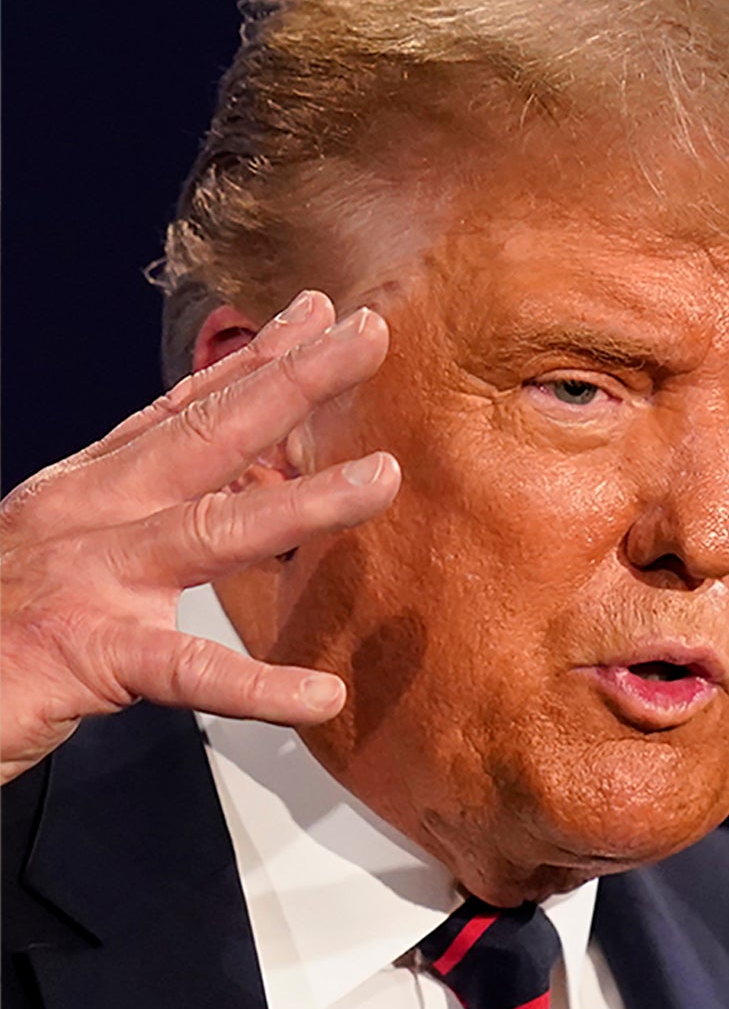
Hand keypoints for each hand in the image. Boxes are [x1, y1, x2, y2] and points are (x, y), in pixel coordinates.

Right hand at [0, 292, 398, 782]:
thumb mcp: (65, 545)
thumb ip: (141, 511)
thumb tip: (232, 484)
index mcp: (88, 489)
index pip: (184, 411)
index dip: (254, 361)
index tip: (317, 315)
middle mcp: (91, 516)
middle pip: (209, 436)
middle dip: (294, 384)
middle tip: (370, 337)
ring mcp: (89, 579)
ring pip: (213, 530)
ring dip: (304, 504)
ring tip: (382, 479)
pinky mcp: (84, 654)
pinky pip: (186, 670)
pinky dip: (257, 686)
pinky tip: (319, 693)